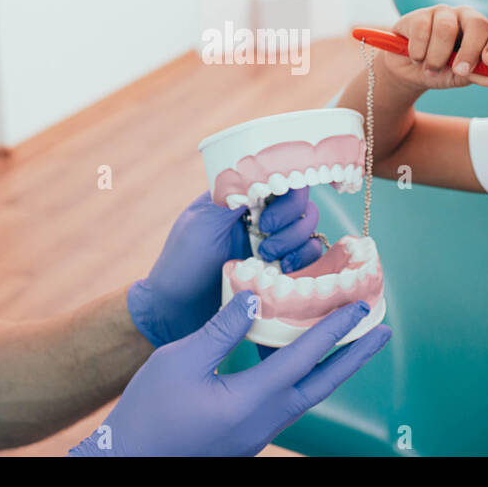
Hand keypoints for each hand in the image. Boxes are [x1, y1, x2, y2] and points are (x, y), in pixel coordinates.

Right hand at [70, 293, 391, 455]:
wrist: (126, 460)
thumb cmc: (147, 411)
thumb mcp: (180, 360)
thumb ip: (222, 329)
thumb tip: (254, 298)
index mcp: (251, 400)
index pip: (305, 358)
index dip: (334, 329)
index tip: (360, 308)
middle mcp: (264, 421)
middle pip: (323, 385)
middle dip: (355, 356)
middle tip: (382, 333)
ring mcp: (257, 435)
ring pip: (306, 397)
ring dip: (331, 369)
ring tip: (350, 345)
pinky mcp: (246, 439)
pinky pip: (285, 405)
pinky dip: (302, 380)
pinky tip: (298, 365)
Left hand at [127, 188, 325, 346]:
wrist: (177, 312)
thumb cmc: (183, 264)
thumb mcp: (203, 224)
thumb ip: (231, 197)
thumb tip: (259, 174)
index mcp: (240, 197)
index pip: (278, 176)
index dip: (285, 186)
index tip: (269, 210)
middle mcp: (261, 217)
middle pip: (300, 202)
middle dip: (289, 217)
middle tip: (265, 231)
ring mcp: (273, 243)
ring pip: (307, 229)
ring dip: (295, 240)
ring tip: (267, 256)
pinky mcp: (281, 271)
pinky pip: (309, 258)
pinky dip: (305, 260)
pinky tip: (285, 270)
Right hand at [382, 4, 487, 92]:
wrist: (407, 71)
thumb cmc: (439, 71)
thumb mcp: (459, 77)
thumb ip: (479, 76)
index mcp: (480, 34)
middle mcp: (464, 18)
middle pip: (477, 23)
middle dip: (469, 50)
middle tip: (459, 71)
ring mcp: (441, 14)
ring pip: (446, 29)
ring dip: (437, 57)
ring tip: (431, 70)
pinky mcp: (417, 16)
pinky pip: (421, 31)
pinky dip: (419, 52)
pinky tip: (417, 58)